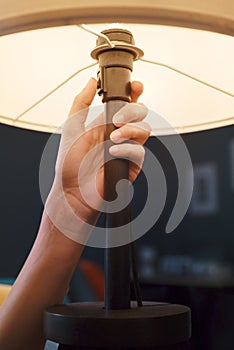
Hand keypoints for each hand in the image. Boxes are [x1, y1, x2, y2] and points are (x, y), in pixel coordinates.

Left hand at [46, 78, 149, 240]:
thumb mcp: (71, 127)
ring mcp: (126, 148)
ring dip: (131, 129)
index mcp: (105, 123)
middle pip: (140, 113)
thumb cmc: (70, 164)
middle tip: (118, 119)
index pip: (126, 103)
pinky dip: (127, 149)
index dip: (134, 92)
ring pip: (144, 130)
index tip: (135, 86)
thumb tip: (91, 82)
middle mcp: (118, 134)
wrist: (73, 190)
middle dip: (134, 110)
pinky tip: (113, 151)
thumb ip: (81, 103)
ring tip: (113, 136)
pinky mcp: (131, 165)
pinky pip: (139, 151)